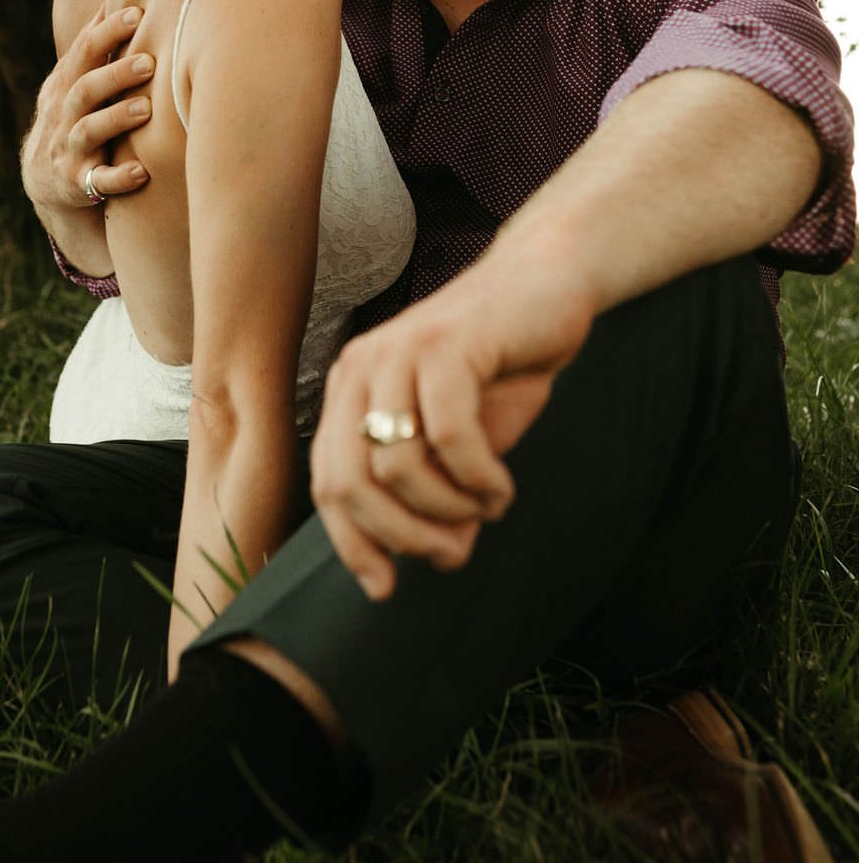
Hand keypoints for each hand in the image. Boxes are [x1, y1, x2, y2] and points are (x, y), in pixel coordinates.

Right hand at [21, 5, 153, 218]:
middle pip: (86, 88)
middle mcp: (64, 113)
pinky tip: (141, 172)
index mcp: (67, 84)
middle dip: (116, 74)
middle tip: (150, 61)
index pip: (84, 51)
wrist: (46, 180)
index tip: (137, 13)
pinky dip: (118, 177)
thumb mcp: (75, 81)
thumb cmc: (74, 116)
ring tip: (146, 109)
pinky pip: (98, 181)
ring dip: (117, 119)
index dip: (108, 32)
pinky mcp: (79, 182)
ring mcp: (70, 148)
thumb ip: (92, 47)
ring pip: (89, 131)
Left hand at [310, 260, 593, 600]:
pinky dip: (478, 479)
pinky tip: (501, 487)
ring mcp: (399, 350)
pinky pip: (449, 436)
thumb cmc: (501, 367)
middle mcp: (361, 367)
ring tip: (488, 507)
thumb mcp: (460, 442)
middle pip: (352, 484)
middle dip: (403, 536)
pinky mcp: (447, 343)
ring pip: (397, 466)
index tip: (385, 587)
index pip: (327, 484)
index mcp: (350, 389)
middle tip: (455, 549)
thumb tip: (439, 557)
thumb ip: (438, 491)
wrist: (546, 286)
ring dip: (450, 509)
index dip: (352, 544)